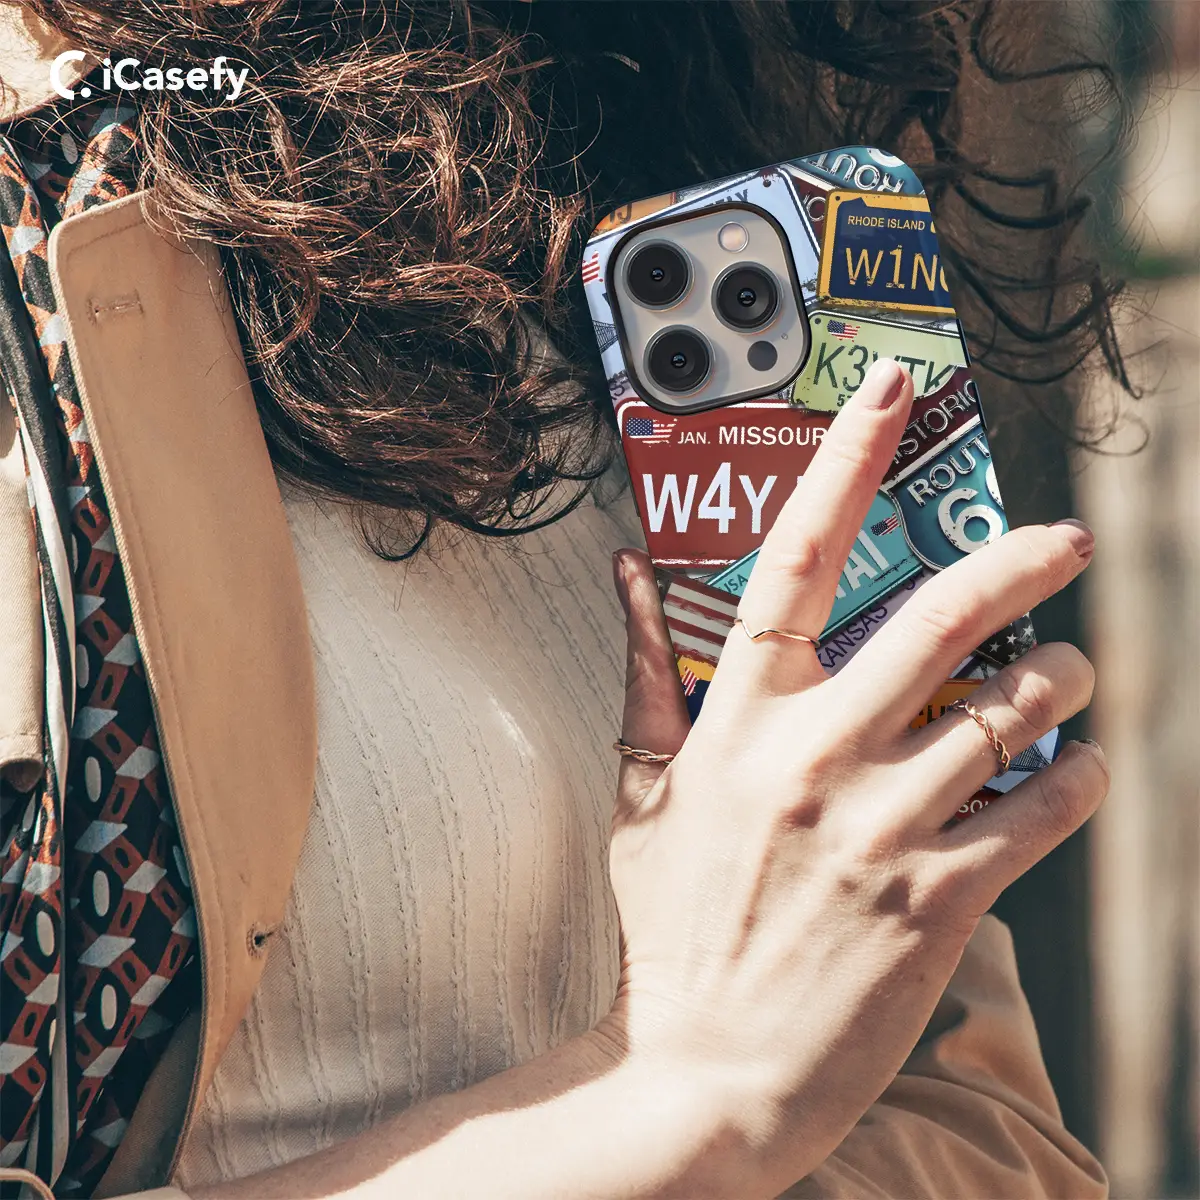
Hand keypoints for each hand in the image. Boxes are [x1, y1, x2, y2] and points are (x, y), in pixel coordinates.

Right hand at [605, 358, 1106, 1195]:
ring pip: (1008, 712)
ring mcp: (880, 827)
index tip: (891, 396)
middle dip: (1020, 563)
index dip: (844, 463)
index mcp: (738, 722)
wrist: (704, 1071)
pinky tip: (1076, 767)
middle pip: (938, 619)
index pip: (793, 560)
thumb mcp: (643, 794)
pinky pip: (1037, 810)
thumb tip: (628, 576)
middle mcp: (814, 758)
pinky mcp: (938, 899)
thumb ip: (647, 677)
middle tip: (1063, 541)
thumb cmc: (673, 927)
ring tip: (1073, 674)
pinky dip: (1076, 776)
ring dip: (1062, 679)